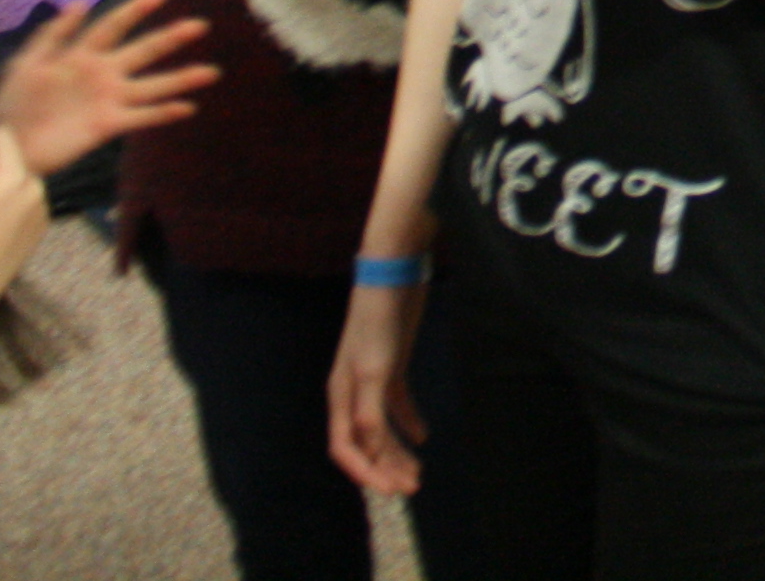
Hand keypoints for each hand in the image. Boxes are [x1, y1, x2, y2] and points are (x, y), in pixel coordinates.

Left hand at [0, 0, 216, 174]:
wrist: (5, 145)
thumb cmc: (12, 103)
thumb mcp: (25, 63)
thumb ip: (52, 35)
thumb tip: (80, 3)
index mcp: (81, 55)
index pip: (113, 27)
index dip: (135, 11)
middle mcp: (102, 74)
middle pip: (142, 52)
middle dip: (170, 39)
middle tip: (199, 25)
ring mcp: (109, 100)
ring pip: (151, 86)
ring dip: (181, 79)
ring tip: (210, 72)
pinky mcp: (108, 125)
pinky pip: (141, 117)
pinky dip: (164, 113)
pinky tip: (187, 108)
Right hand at [329, 283, 429, 496]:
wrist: (394, 274)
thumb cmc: (379, 322)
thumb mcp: (374, 370)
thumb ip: (370, 410)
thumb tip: (371, 449)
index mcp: (341, 396)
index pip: (346, 448)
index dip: (366, 472)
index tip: (391, 491)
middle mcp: (352, 392)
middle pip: (365, 443)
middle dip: (385, 468)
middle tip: (412, 488)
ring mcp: (372, 378)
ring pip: (381, 427)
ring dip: (396, 451)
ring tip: (418, 472)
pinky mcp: (392, 365)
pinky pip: (397, 403)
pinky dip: (408, 421)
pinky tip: (423, 436)